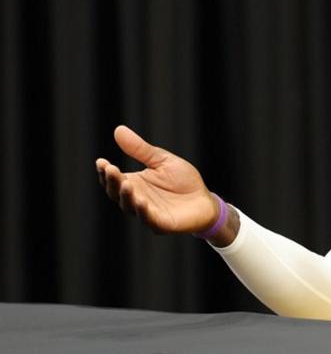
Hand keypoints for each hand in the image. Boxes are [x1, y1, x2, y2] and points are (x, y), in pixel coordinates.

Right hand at [96, 125, 217, 233]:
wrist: (205, 199)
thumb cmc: (183, 181)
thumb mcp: (161, 160)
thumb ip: (140, 149)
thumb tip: (118, 130)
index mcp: (135, 184)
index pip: (113, 180)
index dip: (105, 172)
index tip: (101, 162)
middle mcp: (136, 199)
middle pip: (117, 193)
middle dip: (113, 182)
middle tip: (110, 169)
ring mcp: (147, 213)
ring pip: (130, 207)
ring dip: (126, 196)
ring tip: (126, 183)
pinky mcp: (161, 223)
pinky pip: (149, 219)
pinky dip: (143, 211)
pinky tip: (141, 201)